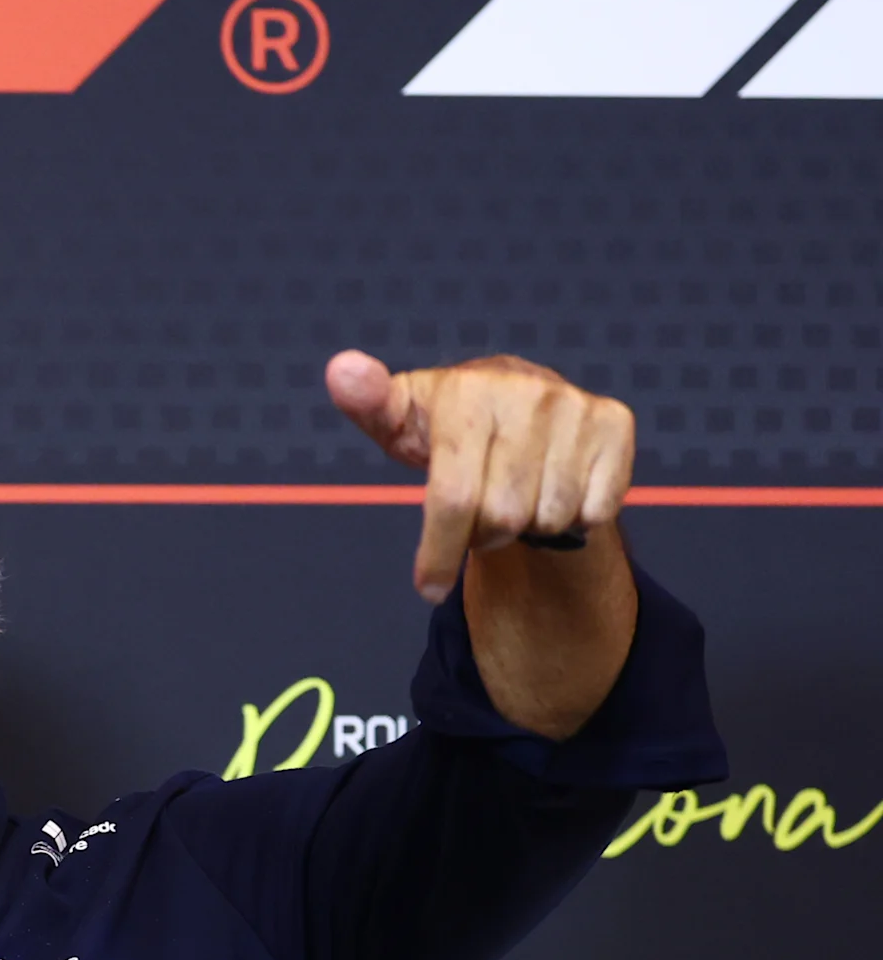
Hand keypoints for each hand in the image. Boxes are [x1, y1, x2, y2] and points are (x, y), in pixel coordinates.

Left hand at [327, 350, 632, 604]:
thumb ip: (366, 403)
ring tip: (513, 497)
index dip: (438, 552)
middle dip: (482, 534)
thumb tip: (342, 371)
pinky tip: (553, 489)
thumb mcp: (397, 417)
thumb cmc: (443, 422)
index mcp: (467, 393)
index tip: (427, 589)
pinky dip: (573, 518)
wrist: (515, 399)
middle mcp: (528, 392)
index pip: (453, 498)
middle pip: (502, 516)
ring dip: (527, 527)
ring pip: (550, 518)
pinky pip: (596, 510)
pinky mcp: (616, 422)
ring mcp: (576, 405)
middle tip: (477, 516)